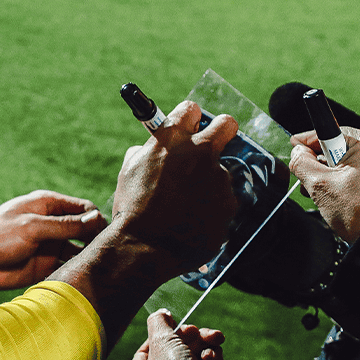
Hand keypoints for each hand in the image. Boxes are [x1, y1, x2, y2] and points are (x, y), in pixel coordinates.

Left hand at [0, 190, 107, 289]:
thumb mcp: (32, 228)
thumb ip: (64, 226)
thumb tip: (96, 220)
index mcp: (50, 206)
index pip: (84, 209)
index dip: (97, 220)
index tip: (108, 235)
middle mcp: (53, 224)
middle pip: (85, 230)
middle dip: (98, 240)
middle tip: (110, 254)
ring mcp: (50, 245)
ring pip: (79, 250)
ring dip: (89, 257)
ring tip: (104, 269)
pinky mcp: (45, 264)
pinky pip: (67, 266)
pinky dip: (77, 271)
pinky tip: (87, 279)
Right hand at [112, 100, 238, 274]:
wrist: (144, 248)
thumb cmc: (132, 209)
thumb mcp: (130, 170)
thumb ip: (148, 151)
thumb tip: (153, 148)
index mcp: (173, 139)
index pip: (191, 110)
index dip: (189, 118)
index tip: (189, 125)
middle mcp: (201, 153)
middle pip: (227, 125)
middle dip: (222, 130)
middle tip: (211, 144)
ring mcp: (219, 180)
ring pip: (219, 174)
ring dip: (207, 184)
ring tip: (183, 208)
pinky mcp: (229, 206)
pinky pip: (222, 202)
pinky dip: (211, 210)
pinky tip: (191, 222)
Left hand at [124, 309, 226, 359]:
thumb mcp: (161, 341)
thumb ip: (159, 322)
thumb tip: (161, 314)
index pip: (151, 346)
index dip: (163, 332)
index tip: (173, 323)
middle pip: (176, 345)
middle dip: (189, 334)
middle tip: (194, 331)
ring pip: (196, 351)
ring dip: (205, 341)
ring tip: (213, 338)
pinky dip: (213, 354)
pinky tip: (212, 357)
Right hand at [290, 127, 359, 241]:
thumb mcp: (319, 185)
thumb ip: (301, 162)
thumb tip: (298, 153)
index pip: (329, 131)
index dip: (307, 142)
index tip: (296, 147)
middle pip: (341, 148)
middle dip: (322, 164)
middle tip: (312, 182)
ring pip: (353, 163)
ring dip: (336, 175)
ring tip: (330, 196)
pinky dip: (352, 183)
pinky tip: (345, 199)